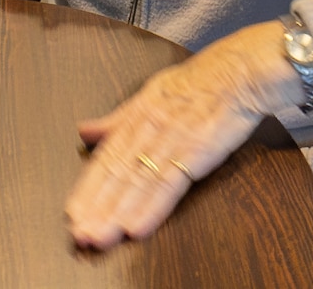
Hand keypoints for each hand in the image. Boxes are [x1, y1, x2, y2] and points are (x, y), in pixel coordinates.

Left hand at [65, 21, 297, 248]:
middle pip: (117, 174)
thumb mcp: (151, 93)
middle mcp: (149, 128)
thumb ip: (118, 119)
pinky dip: (151, 207)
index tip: (73, 214)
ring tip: (99, 238)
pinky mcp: (195, 151)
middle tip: (80, 236)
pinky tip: (137, 228)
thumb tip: (84, 131)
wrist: (239, 72)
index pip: (107, 157)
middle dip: (97, 208)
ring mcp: (171, 140)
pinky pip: (169, 184)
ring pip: (137, 182)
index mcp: (137, 115)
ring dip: (116, 213)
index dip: (89, 187)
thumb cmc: (199, 83)